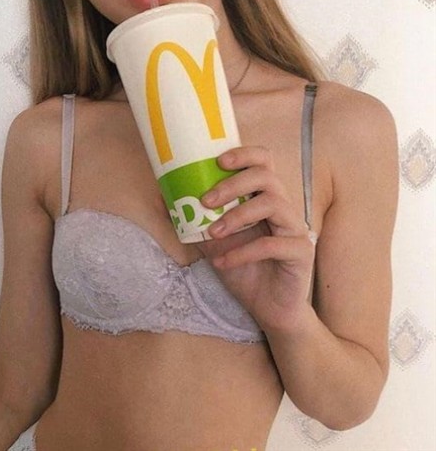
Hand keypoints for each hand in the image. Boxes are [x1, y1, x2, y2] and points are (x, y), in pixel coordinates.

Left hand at [196, 146, 316, 331]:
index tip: (218, 161)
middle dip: (233, 185)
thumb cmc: (244, 269)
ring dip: (238, 215)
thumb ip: (193, 221)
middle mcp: (283, 207)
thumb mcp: (212, 243)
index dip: (244, 154)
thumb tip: (162, 201)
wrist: (269, 309)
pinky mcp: (301, 252)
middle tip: (206, 201)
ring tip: (214, 233)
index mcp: (265, 197)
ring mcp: (295, 228)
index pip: (263, 161)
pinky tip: (223, 262)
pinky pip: (273, 244)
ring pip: (274, 203)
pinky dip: (243, 252)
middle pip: (266, 176)